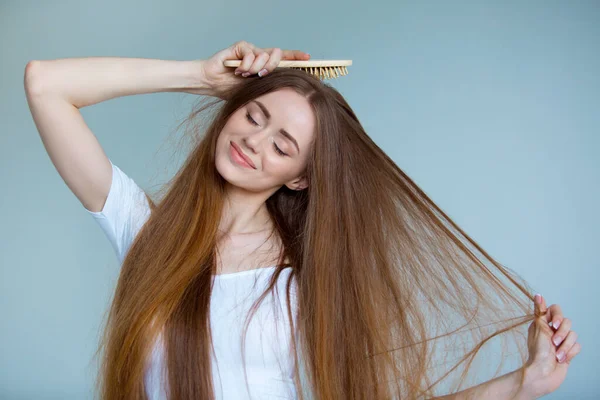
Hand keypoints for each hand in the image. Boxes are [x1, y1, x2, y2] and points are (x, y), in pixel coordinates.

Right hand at [188, 40, 309, 98]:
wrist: (212, 84)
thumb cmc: (232, 89)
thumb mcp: (254, 90)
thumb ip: (268, 85)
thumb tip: (285, 87)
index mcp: (265, 67)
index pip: (284, 59)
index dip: (295, 57)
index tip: (307, 58)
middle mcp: (260, 56)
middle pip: (277, 54)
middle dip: (272, 66)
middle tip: (261, 75)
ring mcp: (251, 50)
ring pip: (264, 54)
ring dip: (255, 68)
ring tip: (244, 76)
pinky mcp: (241, 47)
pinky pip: (250, 53)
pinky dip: (246, 64)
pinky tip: (238, 71)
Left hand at [523, 294, 580, 397]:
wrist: (542, 374)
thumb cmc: (538, 352)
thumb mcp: (538, 328)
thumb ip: (540, 312)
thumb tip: (538, 295)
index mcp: (543, 323)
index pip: (555, 309)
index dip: (558, 315)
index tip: (553, 324)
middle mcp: (552, 330)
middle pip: (568, 322)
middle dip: (562, 333)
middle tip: (554, 342)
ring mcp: (561, 341)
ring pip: (573, 335)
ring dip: (565, 346)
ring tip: (556, 355)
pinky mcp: (568, 351)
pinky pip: (577, 346)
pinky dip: (569, 353)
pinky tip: (561, 360)